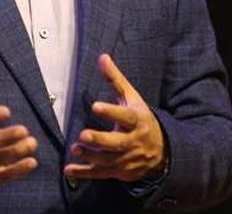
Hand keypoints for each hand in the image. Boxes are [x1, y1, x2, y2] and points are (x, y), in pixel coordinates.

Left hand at [64, 54, 165, 181]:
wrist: (162, 151)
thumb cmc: (141, 119)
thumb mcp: (132, 98)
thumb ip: (115, 80)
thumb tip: (102, 57)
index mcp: (137, 121)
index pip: (125, 116)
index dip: (111, 112)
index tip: (95, 106)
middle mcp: (133, 141)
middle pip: (117, 143)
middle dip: (100, 140)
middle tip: (84, 134)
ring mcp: (126, 159)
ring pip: (108, 160)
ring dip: (90, 156)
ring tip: (75, 148)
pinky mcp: (119, 171)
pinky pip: (101, 174)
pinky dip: (84, 173)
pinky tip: (69, 170)